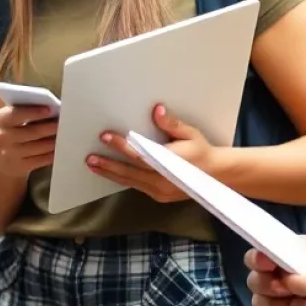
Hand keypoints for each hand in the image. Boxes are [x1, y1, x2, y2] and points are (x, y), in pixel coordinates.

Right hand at [0, 105, 57, 177]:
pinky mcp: (20, 167)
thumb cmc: (14, 129)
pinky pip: (41, 160)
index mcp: (1, 119)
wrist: (2, 158)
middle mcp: (2, 137)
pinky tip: (60, 148)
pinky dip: (52, 153)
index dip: (34, 112)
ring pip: (38, 147)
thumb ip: (28, 110)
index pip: (16, 114)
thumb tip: (52, 108)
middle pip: (31, 132)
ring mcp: (10, 154)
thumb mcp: (14, 117)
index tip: (50, 109)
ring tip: (65, 134)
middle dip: (49, 127)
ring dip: (53, 141)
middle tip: (64, 123)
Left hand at [86, 105, 212, 203]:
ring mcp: (160, 191)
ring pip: (130, 182)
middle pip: (129, 172)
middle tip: (89, 158)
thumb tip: (156, 110)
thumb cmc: (202, 151)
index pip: (139, 155)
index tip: (105, 136)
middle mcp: (162, 181)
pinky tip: (110, 172)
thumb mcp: (190, 133)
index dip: (121, 146)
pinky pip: (136, 186)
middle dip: (108, 164)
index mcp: (169, 164)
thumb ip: (172, 123)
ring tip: (93, 165)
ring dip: (110, 173)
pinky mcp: (159, 196)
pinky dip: (122, 179)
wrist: (216, 176)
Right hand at [246, 241, 305, 305]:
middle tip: (285, 289)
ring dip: (277, 305)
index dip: (259, 259)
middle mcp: (267, 276)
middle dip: (268, 286)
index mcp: (278, 256)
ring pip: (260, 303)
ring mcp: (269, 298)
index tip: (271, 262)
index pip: (255, 256)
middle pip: (254, 282)